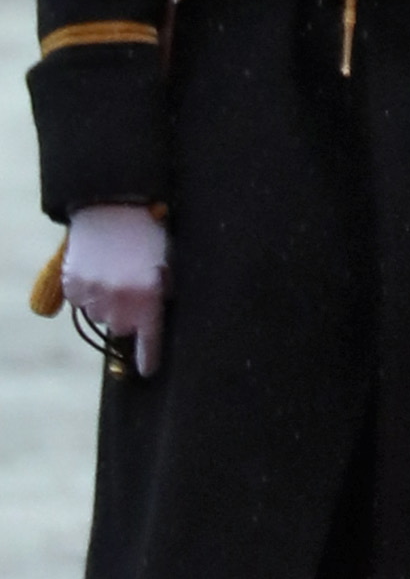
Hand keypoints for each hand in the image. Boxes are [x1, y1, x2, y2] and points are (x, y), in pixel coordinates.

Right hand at [59, 206, 167, 378]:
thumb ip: (164, 290)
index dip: (148, 356)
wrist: (112, 207)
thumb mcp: (167, 262)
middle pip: (122, 328)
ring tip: (114, 272)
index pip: (149, 338)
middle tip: (132, 288)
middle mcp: (120, 302)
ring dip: (107, 303)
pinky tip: (97, 268)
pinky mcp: (73, 286)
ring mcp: (94, 295)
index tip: (147, 371)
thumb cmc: (147, 233)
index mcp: (148, 297)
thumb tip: (161, 310)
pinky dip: (88, 292)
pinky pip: (82, 302)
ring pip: (100, 315)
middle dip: (128, 315)